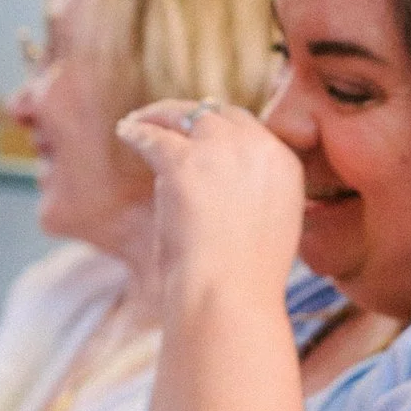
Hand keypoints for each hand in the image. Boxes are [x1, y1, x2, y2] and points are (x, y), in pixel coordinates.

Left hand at [116, 100, 305, 307]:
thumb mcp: (273, 226)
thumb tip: (226, 184)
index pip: (250, 128)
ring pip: (184, 116)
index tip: (204, 131)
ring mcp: (220, 151)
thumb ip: (257, 194)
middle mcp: (257, 148)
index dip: (223, 128)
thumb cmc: (247, 278)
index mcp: (285, 163)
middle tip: (171, 120)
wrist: (231, 296)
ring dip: (160, 115)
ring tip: (140, 120)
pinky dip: (136, 132)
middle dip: (193, 115)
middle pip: (219, 115)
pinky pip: (153, 136)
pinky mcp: (182, 162)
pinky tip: (125, 133)